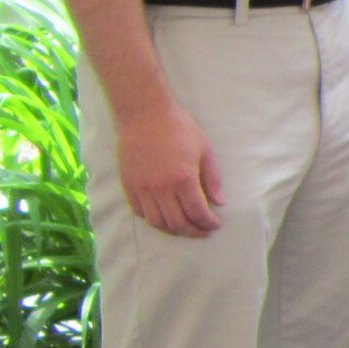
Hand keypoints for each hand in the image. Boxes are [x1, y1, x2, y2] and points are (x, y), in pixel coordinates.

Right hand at [117, 101, 223, 236]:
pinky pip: (141, 212)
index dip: (208, 223)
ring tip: (186, 227)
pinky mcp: (128, 186)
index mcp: (183, 178)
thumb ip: (213, 179)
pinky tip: (165, 216)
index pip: (197, 213)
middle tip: (204, 231)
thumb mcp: (204, 150)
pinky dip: (154, 219)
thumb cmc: (179, 129)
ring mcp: (142, 188)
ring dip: (173, 230)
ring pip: (157, 222)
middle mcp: (160, 188)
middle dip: (194, 231)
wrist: (145, 115)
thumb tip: (219, 203)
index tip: (216, 225)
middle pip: (177, 223)